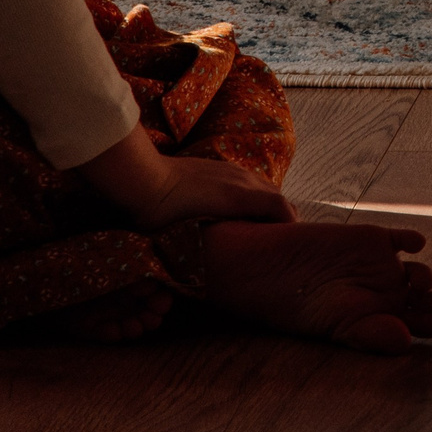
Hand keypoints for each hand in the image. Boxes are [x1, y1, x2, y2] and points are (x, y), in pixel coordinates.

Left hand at [79, 123, 296, 230]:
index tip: (289, 244)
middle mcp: (241, 179)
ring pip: (261, 186)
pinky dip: (252, 195)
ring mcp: (229, 169)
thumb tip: (228, 266)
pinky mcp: (217, 165)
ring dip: (266, 205)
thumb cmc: (162, 214)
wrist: (141, 179)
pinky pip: (246, 180)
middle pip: (276, 194)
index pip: (281, 207)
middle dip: (282, 215)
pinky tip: (238, 209)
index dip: (291, 225)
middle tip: (277, 239)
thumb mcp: (189, 237)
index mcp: (239, 197)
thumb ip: (215, 248)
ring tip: (260, 225)